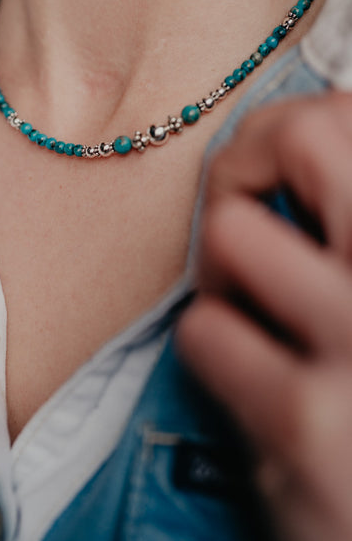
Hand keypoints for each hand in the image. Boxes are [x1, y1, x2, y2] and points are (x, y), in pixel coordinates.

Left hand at [177, 91, 351, 540]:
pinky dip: (211, 345)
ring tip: (248, 309)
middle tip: (241, 210)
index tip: (268, 167)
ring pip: (233, 231)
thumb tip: (292, 141)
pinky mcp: (308, 425)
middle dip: (247, 163)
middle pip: (305, 134)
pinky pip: (203, 330)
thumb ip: (346, 223)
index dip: (288, 129)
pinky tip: (248, 376)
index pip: (344, 115)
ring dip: (222, 271)